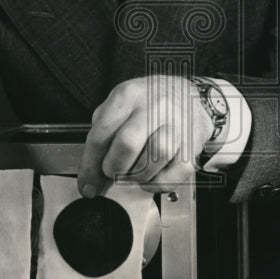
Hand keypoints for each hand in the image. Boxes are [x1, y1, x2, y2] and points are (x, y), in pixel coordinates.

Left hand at [77, 75, 213, 196]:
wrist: (187, 94)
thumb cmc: (147, 103)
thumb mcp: (118, 106)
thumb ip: (101, 138)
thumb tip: (90, 179)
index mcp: (128, 95)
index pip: (101, 134)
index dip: (89, 165)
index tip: (86, 183)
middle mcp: (155, 106)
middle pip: (127, 145)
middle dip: (113, 168)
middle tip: (112, 172)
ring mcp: (177, 124)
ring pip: (151, 162)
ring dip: (136, 176)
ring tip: (134, 171)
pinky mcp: (192, 144)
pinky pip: (172, 175)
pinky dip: (157, 184)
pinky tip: (152, 175)